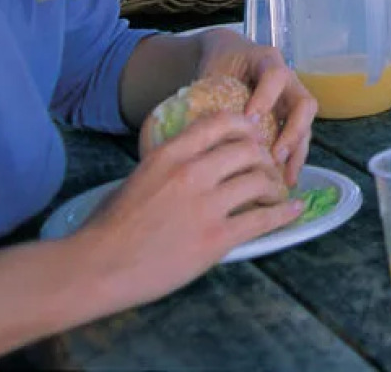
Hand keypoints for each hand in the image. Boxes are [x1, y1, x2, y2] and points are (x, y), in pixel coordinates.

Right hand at [75, 112, 300, 308]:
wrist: (96, 267)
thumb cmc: (107, 228)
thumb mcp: (137, 178)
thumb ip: (169, 164)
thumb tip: (193, 160)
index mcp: (170, 154)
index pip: (220, 122)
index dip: (245, 125)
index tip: (254, 133)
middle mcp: (192, 172)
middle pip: (248, 150)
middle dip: (264, 157)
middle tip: (268, 167)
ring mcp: (207, 205)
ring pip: (261, 180)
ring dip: (275, 185)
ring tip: (278, 191)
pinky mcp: (217, 238)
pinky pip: (263, 219)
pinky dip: (284, 213)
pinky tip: (294, 209)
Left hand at [196, 29, 316, 184]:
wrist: (228, 56)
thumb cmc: (218, 64)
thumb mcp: (212, 71)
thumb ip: (208, 93)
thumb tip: (196, 128)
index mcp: (266, 60)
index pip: (275, 76)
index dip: (265, 98)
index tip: (249, 120)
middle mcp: (288, 79)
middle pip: (304, 103)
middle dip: (293, 132)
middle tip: (275, 156)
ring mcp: (292, 99)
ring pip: (306, 125)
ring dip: (297, 152)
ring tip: (286, 179)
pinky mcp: (290, 117)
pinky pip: (299, 138)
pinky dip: (293, 159)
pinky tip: (283, 179)